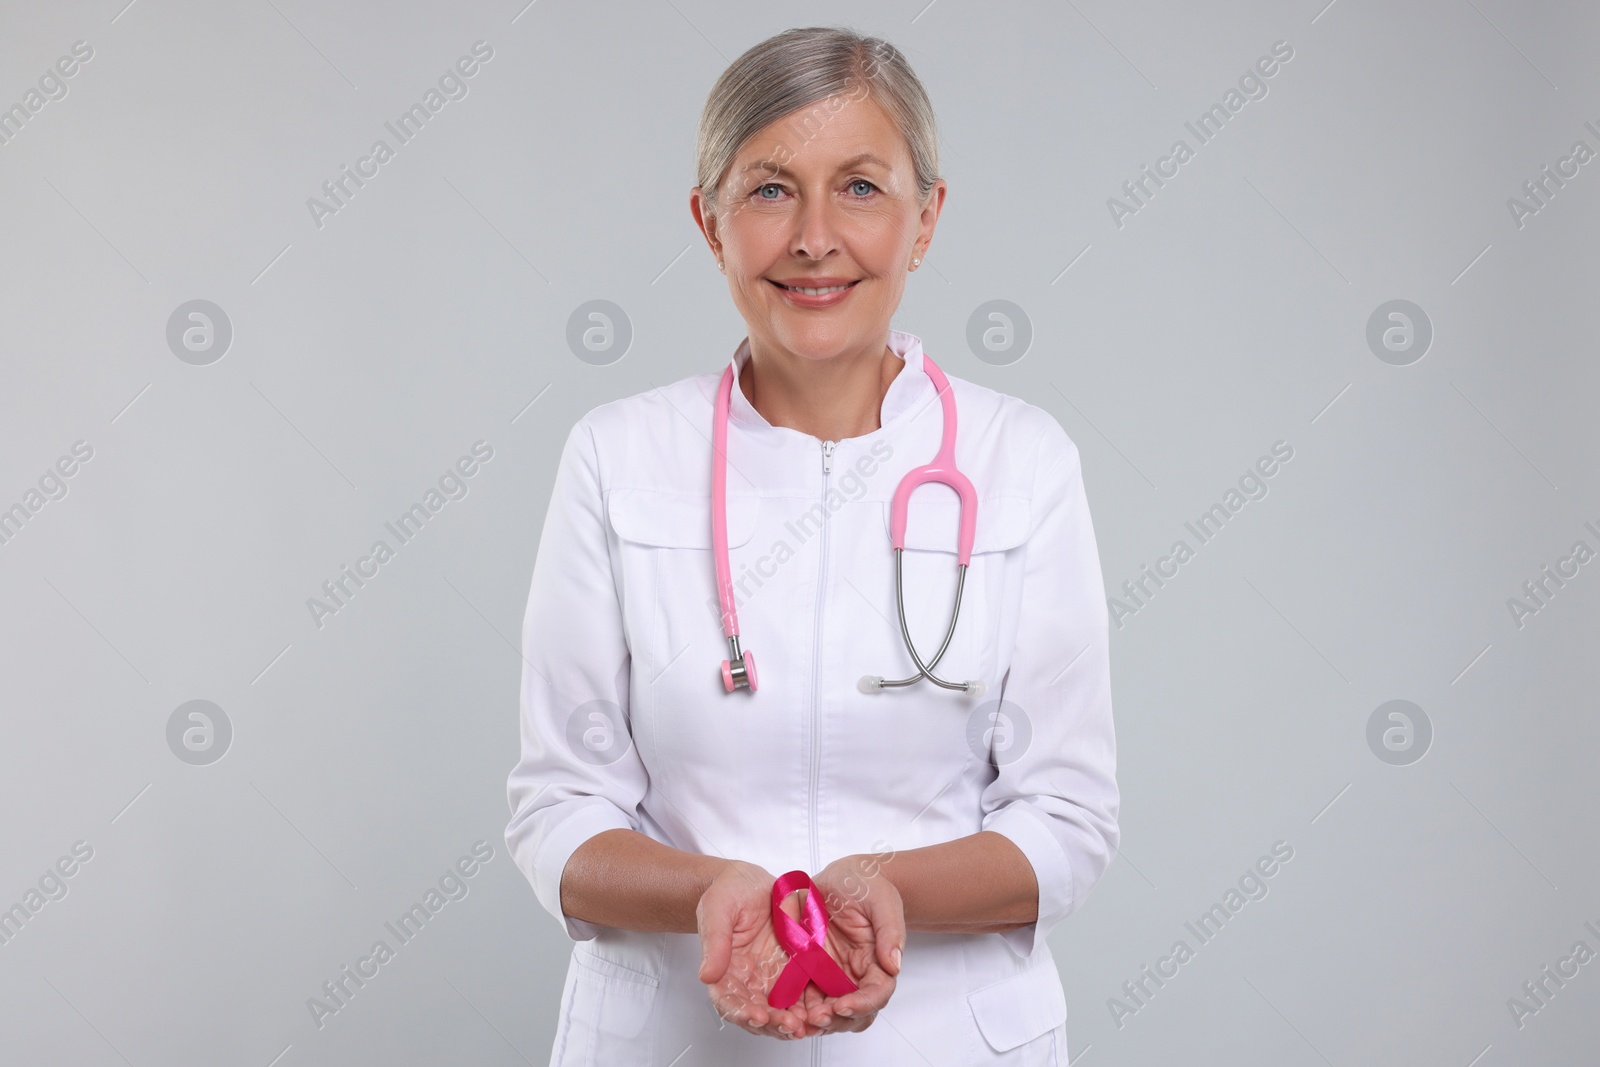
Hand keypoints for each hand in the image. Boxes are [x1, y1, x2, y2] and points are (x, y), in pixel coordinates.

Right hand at [697, 860, 823, 1039]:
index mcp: (725, 969)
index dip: (741, 1012)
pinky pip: (801, 994)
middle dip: (773, 1024)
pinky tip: (819, 1010)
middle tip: (790, 1025)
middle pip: (757, 1013)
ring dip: (791, 1022)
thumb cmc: (729, 892)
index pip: (729, 1000)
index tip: (758, 1016)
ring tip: (805, 1025)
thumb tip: (706, 976)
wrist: (753, 881)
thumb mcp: (718, 908)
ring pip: (780, 1010)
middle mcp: (748, 980)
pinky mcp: (793, 971)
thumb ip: (715, 941)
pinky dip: (808, 1007)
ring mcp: (772, 978)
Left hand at [795, 854, 905, 1034]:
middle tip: (816, 1018)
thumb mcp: (881, 900)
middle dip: (836, 1019)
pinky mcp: (808, 970)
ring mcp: (830, 975)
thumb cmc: (866, 885)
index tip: (842, 1005)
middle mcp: (854, 975)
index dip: (862, 1004)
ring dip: (814, 1020)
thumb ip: (890, 931)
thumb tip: (894, 964)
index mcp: (876, 962)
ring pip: (826, 1011)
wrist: (841, 877)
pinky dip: (795, 1008)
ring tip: (798, 1020)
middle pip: (852, 1012)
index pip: (876, 993)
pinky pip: (802, 997)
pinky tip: (783, 1009)